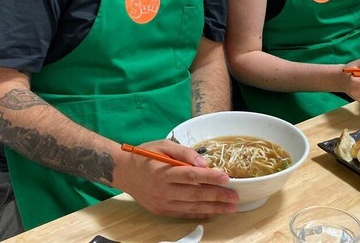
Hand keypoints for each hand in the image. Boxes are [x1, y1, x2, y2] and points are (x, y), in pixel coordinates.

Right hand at [116, 139, 237, 217]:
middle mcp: (163, 190)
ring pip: (192, 207)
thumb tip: (204, 163)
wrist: (124, 172)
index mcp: (163, 172)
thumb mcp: (163, 145)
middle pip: (195, 194)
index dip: (210, 177)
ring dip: (213, 208)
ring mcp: (162, 203)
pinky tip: (213, 212)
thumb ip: (184, 153)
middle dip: (217, 196)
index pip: (191, 175)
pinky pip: (184, 213)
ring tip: (230, 208)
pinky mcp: (161, 211)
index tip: (226, 177)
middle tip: (235, 197)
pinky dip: (200, 213)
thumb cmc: (145, 156)